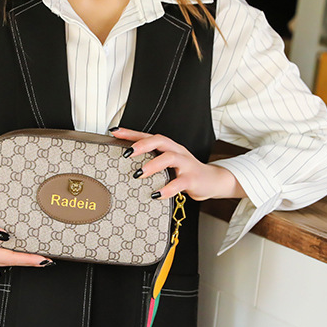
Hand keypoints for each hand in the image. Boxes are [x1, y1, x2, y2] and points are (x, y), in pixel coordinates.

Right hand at [0, 212, 53, 272]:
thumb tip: (5, 235)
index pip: (9, 258)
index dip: (28, 260)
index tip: (43, 260)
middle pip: (7, 262)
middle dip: (26, 261)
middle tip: (44, 260)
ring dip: (14, 259)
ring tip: (31, 256)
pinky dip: (1, 257)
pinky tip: (8, 252)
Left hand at [109, 127, 246, 201]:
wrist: (211, 181)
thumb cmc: (184, 172)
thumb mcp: (167, 164)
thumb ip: (151, 162)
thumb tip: (124, 164)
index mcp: (168, 147)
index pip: (148, 136)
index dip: (131, 133)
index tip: (115, 132)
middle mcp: (177, 151)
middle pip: (160, 140)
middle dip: (142, 145)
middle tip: (126, 153)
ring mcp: (185, 164)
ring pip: (170, 158)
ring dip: (153, 165)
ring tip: (139, 174)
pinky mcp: (192, 179)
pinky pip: (179, 183)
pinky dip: (167, 189)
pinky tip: (156, 195)